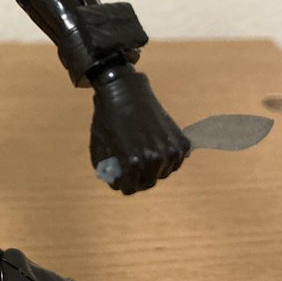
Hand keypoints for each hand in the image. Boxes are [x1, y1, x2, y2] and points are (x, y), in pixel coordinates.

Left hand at [89, 70, 189, 193]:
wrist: (126, 92)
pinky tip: (157, 147)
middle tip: (132, 167)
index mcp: (133, 162)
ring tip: (144, 154)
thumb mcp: (99, 145)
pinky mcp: (182, 143)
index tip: (120, 175)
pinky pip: (176, 162)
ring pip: (163, 173)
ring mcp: (171, 151)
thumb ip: (106, 168)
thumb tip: (114, 180)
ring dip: (153, 168)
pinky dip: (167, 159)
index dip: (122, 183)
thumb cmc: (108, 117)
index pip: (129, 188)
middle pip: (148, 183)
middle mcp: (154, 160)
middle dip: (137, 178)